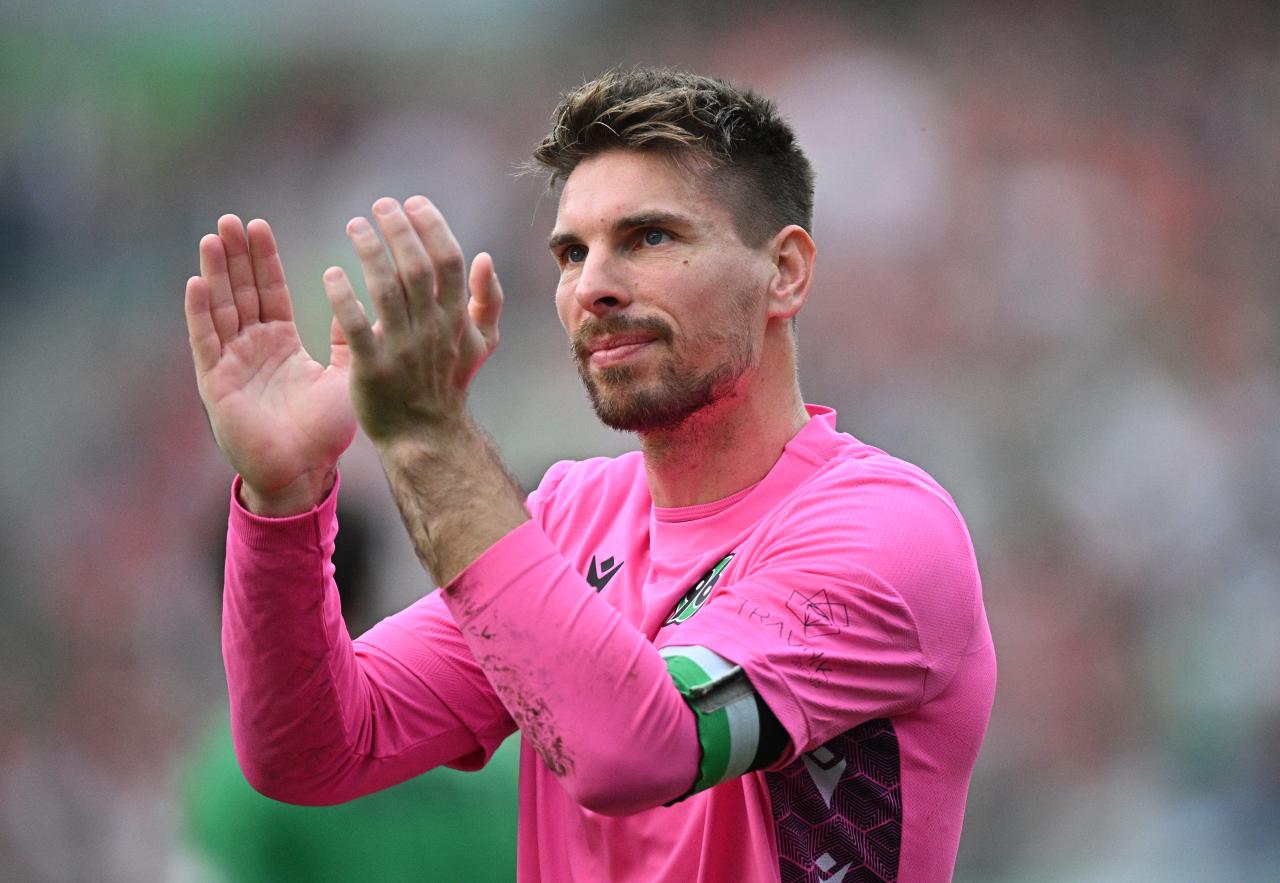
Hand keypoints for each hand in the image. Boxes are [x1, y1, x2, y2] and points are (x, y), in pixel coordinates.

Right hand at [185, 215, 357, 514]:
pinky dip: (200, 312)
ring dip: (215, 273)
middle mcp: (252, 349)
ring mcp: (230, 364)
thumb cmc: (326, 431)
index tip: (259, 225)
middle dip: (236, 256)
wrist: (305, 472)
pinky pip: (206, 341)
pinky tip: (196, 282)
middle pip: (240, 293)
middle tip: (231, 219)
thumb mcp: (346, 374)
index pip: (269, 292)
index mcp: (281, 345)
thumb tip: (368, 301)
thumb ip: (352, 338)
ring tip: (213, 237)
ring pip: (220, 309)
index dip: (263, 260)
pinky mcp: (215, 383)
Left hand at [322, 196, 502, 446]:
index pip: (448, 260)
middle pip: (417, 267)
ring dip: (370, 252)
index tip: (411, 202)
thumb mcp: (482, 343)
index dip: (431, 226)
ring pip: (387, 290)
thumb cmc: (449, 383)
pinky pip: (356, 327)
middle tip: (380, 205)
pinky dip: (344, 299)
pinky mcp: (373, 368)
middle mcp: (432, 329)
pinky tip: (331, 275)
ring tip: (354, 225)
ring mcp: (403, 349)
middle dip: (399, 230)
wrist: (427, 435)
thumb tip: (484, 257)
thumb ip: (488, 299)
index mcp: (456, 318)